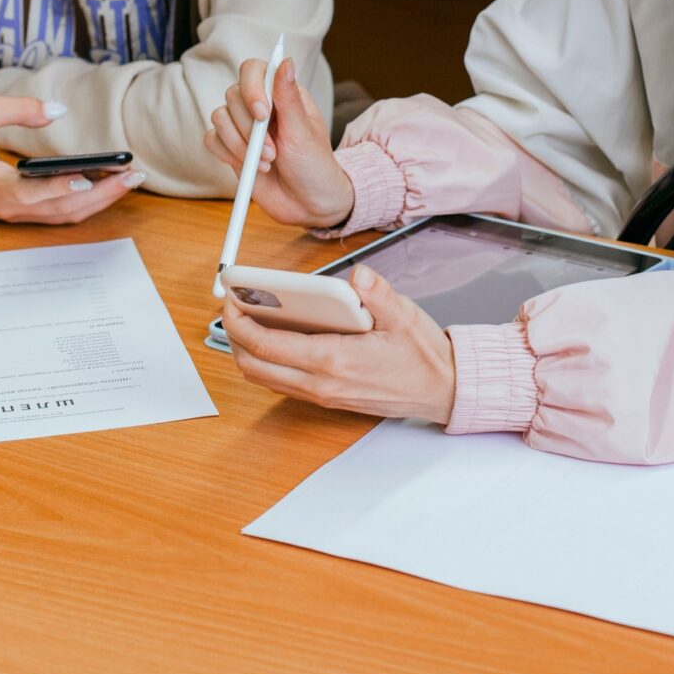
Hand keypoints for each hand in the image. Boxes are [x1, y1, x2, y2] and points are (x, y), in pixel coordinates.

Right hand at [0, 95, 142, 224]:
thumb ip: (15, 109)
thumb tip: (57, 110)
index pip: (30, 193)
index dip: (59, 188)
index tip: (88, 178)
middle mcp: (8, 208)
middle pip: (61, 209)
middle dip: (101, 194)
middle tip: (133, 174)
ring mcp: (16, 214)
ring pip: (65, 215)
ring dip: (101, 200)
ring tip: (131, 178)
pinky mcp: (23, 213)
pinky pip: (61, 212)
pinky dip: (87, 201)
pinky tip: (109, 182)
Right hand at [205, 56, 354, 227]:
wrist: (307, 205)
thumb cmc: (314, 166)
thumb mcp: (304, 132)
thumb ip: (289, 97)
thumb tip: (285, 60)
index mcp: (282, 94)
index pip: (253, 69)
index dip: (251, 87)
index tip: (262, 114)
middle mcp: (260, 105)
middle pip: (233, 94)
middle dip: (249, 128)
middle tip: (272, 153)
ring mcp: (243, 126)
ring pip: (218, 117)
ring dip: (239, 144)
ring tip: (265, 163)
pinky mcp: (230, 148)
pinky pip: (211, 139)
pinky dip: (226, 154)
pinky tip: (249, 167)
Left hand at [223, 266, 456, 423]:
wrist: (442, 391)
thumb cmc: (423, 357)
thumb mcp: (404, 316)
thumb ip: (378, 293)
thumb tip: (359, 275)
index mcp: (334, 361)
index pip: (267, 344)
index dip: (239, 322)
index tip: (230, 299)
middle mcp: (321, 383)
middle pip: (254, 365)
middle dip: (233, 336)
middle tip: (233, 306)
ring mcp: (322, 394)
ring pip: (264, 378)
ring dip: (247, 351)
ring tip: (248, 318)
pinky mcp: (326, 397)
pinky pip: (282, 382)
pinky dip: (267, 361)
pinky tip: (276, 335)